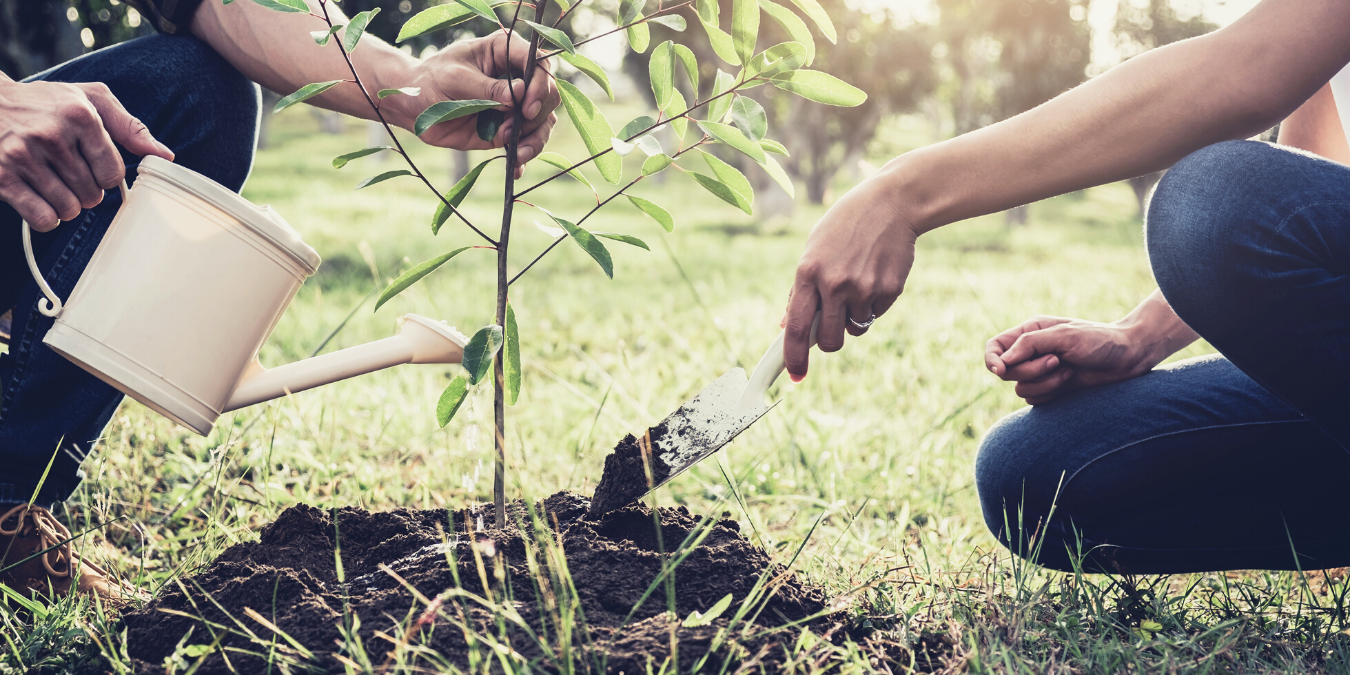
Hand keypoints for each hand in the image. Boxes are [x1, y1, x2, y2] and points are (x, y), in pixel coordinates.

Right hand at [0, 80, 172, 230]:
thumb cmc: (46, 102)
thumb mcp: (90, 99)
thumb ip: (129, 127)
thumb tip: (165, 156)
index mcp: (79, 115)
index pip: (113, 172)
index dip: (107, 175)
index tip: (94, 165)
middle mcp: (50, 135)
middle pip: (93, 195)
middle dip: (87, 190)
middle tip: (70, 173)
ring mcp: (22, 156)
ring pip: (69, 210)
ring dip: (67, 205)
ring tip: (54, 183)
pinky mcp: (2, 177)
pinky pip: (42, 219)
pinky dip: (46, 217)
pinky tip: (40, 198)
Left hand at [394, 31, 558, 176]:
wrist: (414, 107)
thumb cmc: (431, 80)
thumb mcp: (455, 79)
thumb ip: (487, 88)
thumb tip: (518, 93)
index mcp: (504, 51)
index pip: (538, 64)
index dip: (540, 85)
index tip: (526, 107)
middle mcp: (516, 77)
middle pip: (548, 94)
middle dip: (537, 115)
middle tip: (515, 128)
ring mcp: (514, 105)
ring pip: (544, 121)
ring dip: (535, 139)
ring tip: (518, 153)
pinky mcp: (508, 128)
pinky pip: (527, 142)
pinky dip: (525, 157)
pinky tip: (516, 168)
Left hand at [783, 169, 918, 380]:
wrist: (891, 203)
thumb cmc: (845, 227)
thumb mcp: (814, 249)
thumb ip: (800, 289)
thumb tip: (786, 325)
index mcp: (808, 272)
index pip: (796, 327)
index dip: (794, 357)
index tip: (795, 376)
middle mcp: (835, 284)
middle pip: (829, 341)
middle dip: (829, 342)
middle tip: (833, 325)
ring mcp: (864, 288)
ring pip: (855, 329)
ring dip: (854, 317)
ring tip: (858, 282)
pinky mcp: (889, 290)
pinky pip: (876, 314)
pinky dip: (874, 304)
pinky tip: (875, 275)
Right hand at [984, 316, 1157, 404]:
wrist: (1128, 357)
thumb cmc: (1099, 340)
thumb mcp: (1064, 335)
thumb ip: (1030, 344)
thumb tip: (1003, 361)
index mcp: (1029, 333)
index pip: (994, 347)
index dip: (991, 360)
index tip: (1002, 370)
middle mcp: (1031, 352)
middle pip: (1006, 372)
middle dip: (1030, 371)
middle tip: (1056, 361)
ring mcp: (1040, 372)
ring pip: (1020, 388)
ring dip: (1044, 383)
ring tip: (1068, 371)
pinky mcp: (1051, 389)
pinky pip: (1034, 400)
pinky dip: (1050, 394)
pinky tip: (1069, 382)